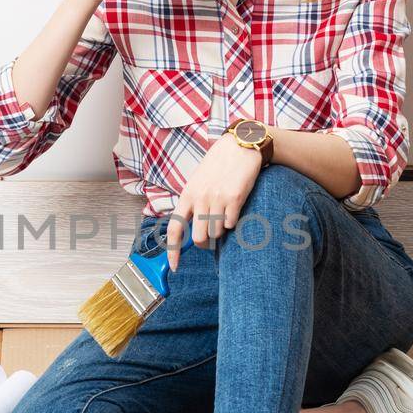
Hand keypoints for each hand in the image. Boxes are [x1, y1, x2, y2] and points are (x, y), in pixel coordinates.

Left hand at [164, 133, 264, 270]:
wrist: (239, 146)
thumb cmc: (217, 166)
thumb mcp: (197, 182)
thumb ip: (192, 204)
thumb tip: (190, 231)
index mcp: (187, 195)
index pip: (175, 229)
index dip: (173, 251)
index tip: (175, 266)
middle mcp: (200, 198)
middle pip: (199, 238)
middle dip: (205, 243)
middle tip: (211, 236)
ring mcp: (217, 199)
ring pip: (216, 233)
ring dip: (221, 229)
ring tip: (224, 212)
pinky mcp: (234, 198)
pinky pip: (232, 224)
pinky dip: (233, 221)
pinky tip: (234, 207)